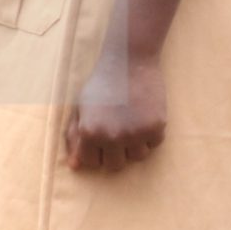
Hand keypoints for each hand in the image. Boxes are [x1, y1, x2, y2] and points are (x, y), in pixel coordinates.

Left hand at [66, 43, 165, 171]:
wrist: (129, 63)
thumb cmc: (101, 85)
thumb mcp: (81, 108)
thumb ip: (74, 137)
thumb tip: (74, 167)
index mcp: (89, 132)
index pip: (90, 162)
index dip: (95, 152)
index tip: (99, 141)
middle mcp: (111, 137)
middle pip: (115, 166)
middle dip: (115, 153)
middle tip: (117, 134)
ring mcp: (135, 133)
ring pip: (138, 157)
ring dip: (135, 145)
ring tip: (131, 124)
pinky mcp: (156, 127)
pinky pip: (155, 144)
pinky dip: (151, 134)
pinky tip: (144, 117)